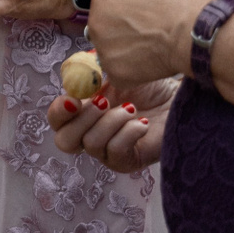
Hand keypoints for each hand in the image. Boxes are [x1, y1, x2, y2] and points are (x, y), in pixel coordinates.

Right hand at [45, 77, 177, 173]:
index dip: (59, 112)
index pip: (56, 120)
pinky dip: (128, 133)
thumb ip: (90, 75)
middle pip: (64, 141)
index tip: (73, 99)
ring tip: (132, 109)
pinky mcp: (127, 161)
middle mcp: (90, 134)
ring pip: (92, 144)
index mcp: (82, 112)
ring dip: (112, 121)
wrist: (177, 96)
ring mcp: (108, 151)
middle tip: (104, 101)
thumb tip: (73, 78)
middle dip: (83, 119)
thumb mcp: (115, 71)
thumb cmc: (147, 83)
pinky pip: (116, 152)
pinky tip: (142, 122)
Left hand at [85, 0, 211, 91]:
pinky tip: (151, 64)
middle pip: (104, 31)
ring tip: (149, 50)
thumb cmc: (175, 2)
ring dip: (126, 54)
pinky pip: (121, 74)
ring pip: (112, 54)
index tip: (138, 19)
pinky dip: (134, 72)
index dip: (123, 14)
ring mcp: (103, 50)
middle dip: (120, 34)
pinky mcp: (115, 73)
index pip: (105, 8)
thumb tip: (127, 3)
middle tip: (144, 36)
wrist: (191, 32)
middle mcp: (95, 24)